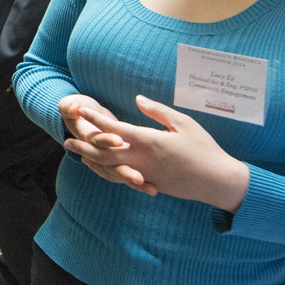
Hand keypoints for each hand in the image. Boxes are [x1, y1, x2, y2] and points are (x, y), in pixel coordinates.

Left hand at [58, 94, 250, 211]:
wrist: (216, 181)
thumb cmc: (204, 149)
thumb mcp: (184, 124)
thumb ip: (158, 111)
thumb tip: (138, 99)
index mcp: (150, 141)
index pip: (116, 128)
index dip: (97, 119)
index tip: (81, 111)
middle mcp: (143, 159)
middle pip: (106, 152)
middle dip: (86, 144)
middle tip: (67, 138)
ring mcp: (145, 174)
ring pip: (111, 168)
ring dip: (92, 159)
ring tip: (77, 153)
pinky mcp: (150, 184)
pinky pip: (122, 179)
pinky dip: (107, 173)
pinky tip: (100, 168)